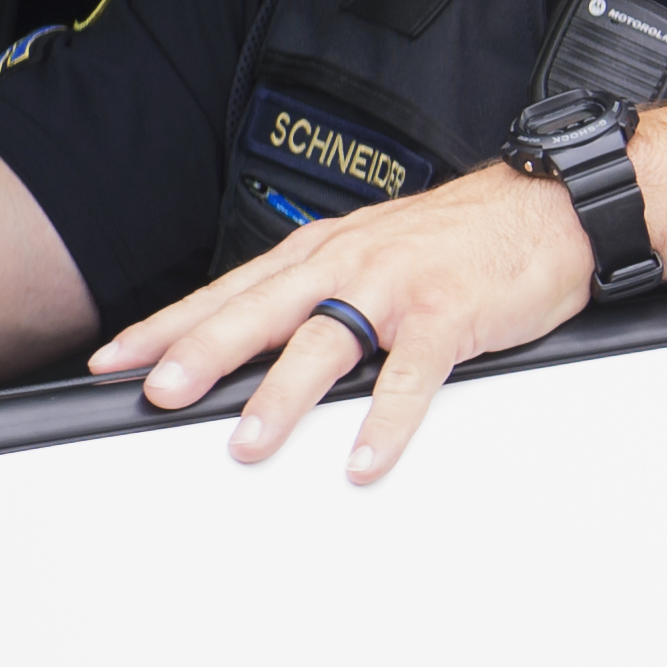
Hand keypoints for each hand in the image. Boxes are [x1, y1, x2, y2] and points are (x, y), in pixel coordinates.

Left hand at [97, 165, 595, 481]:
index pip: (229, 291)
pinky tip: (361, 458)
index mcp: (323, 251)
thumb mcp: (372, 252)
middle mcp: (350, 264)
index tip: (116, 358)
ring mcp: (398, 289)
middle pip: (260, 312)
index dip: (169, 326)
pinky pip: (410, 376)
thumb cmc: (461, 237)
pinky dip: (384, 421)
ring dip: (282, 396)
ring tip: (247, 441)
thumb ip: (317, 293)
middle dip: (202, 353)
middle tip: (157, 391)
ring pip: (325, 343)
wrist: (550, 208)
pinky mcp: (449, 316)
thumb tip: (256, 348)